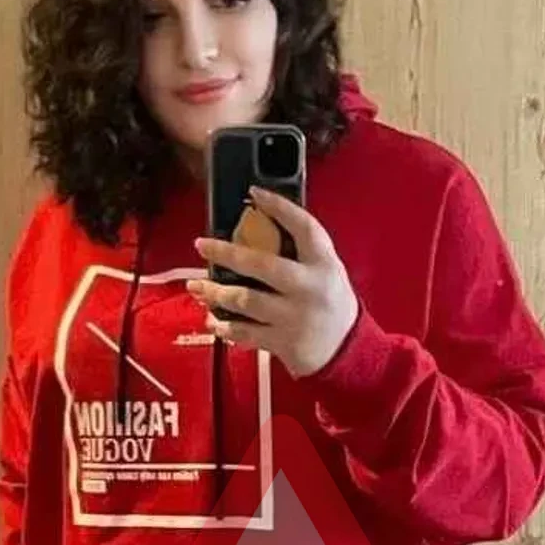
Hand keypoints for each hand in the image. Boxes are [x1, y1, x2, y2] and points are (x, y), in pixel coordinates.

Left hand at [188, 187, 359, 377]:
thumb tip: (259, 226)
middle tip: (201, 244)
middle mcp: (308, 288)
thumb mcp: (328, 272)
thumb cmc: (333, 306)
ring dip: (215, 293)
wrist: (348, 352)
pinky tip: (213, 320)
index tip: (255, 193)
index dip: (279, 207)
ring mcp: (293, 317)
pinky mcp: (282, 341)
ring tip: (196, 287)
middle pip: (261, 265)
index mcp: (323, 265)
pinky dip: (225, 327)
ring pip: (245, 300)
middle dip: (226, 253)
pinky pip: (245, 332)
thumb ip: (301, 254)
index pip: (304, 227)